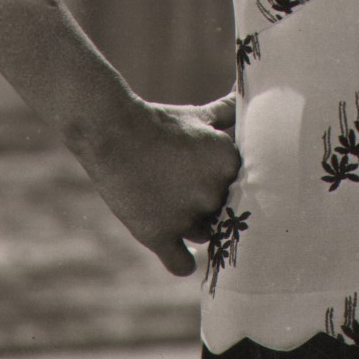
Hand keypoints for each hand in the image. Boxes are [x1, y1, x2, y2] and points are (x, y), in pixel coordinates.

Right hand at [71, 98, 240, 275]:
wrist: (109, 130)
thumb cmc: (157, 122)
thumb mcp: (199, 116)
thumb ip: (229, 113)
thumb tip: (249, 95)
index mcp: (230, 163)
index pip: (247, 188)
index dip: (233, 187)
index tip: (219, 182)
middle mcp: (214, 193)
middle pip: (225, 212)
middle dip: (214, 206)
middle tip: (193, 196)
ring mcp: (187, 216)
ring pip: (206, 235)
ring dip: (197, 228)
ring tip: (180, 214)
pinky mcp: (157, 234)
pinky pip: (182, 264)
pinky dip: (183, 263)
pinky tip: (182, 255)